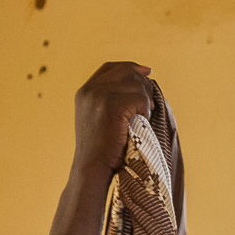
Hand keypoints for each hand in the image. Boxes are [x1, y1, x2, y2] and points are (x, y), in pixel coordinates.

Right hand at [71, 61, 153, 176]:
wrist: (92, 167)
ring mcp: (99, 96)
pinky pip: (140, 99)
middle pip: (126, 72)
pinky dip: (146, 111)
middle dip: (143, 86)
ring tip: (143, 117)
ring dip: (145, 101)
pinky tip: (141, 122)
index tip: (147, 72)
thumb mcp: (101, 119)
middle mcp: (90, 90)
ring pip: (136, 85)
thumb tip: (141, 81)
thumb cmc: (103, 149)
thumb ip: (113, 100)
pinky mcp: (112, 106)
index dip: (130, 67)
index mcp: (85, 92)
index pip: (111, 68)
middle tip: (149, 106)